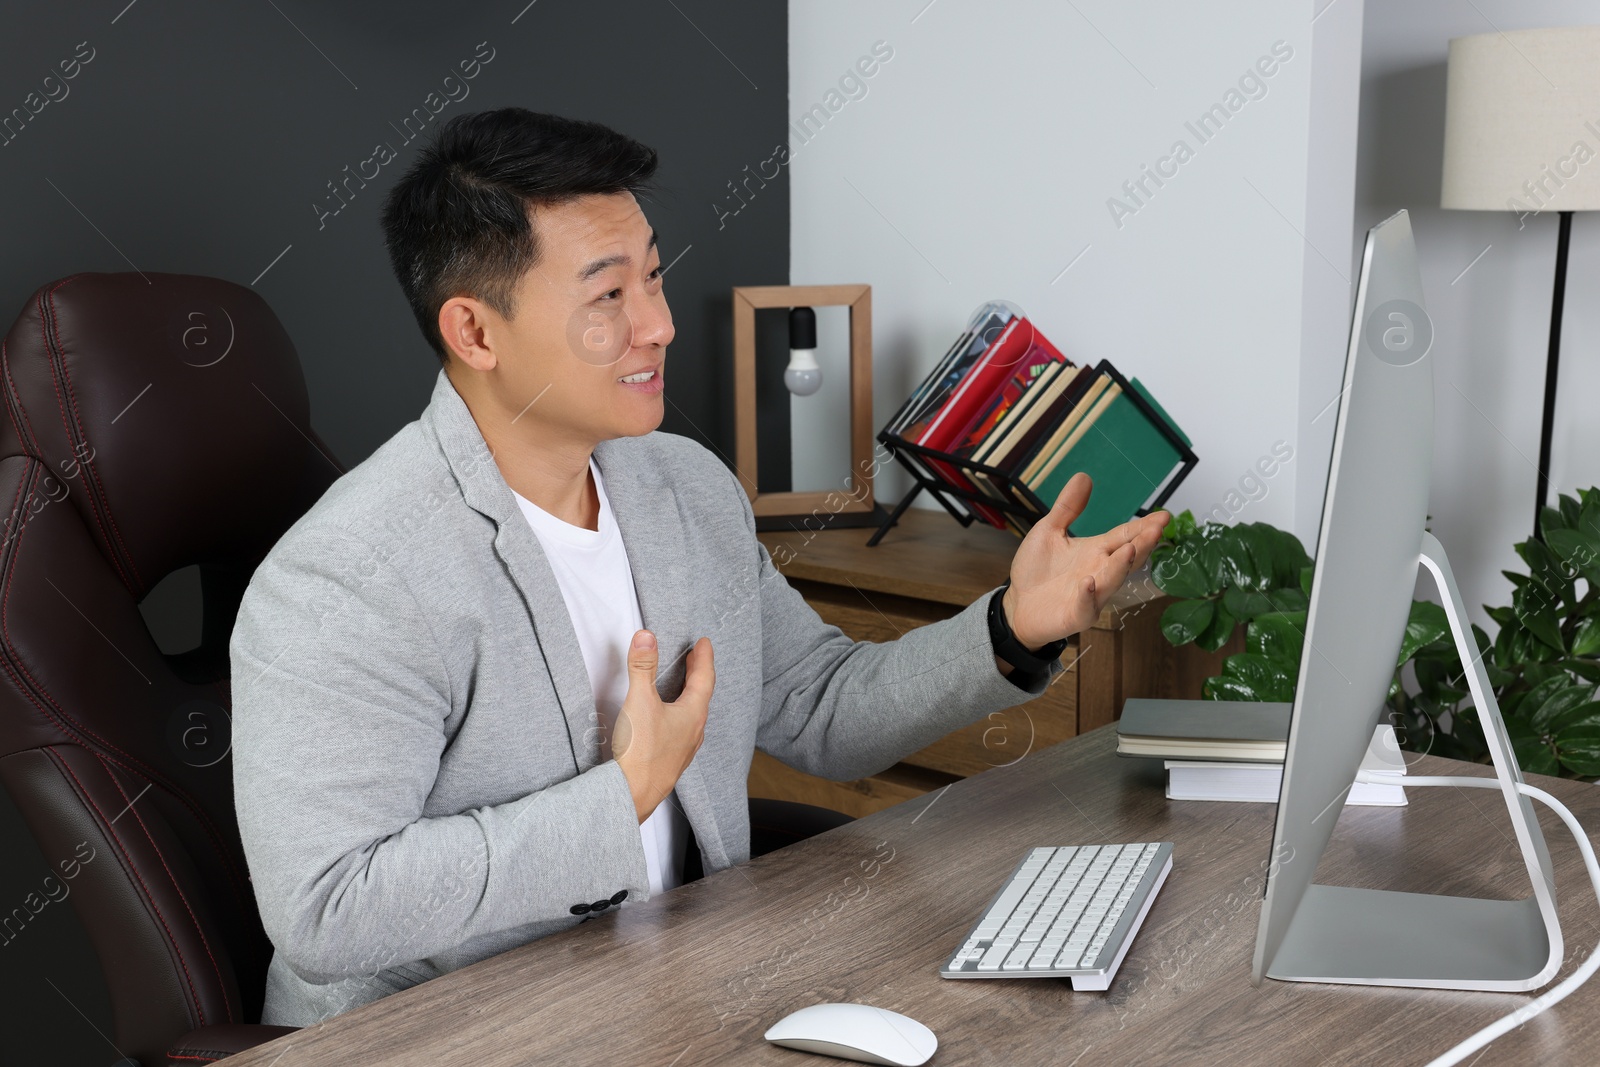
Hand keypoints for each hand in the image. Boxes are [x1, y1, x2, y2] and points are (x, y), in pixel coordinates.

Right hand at [613, 630, 713, 823]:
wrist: (633, 794)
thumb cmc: (641, 751)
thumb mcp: (639, 701)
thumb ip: (642, 667)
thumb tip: (646, 637)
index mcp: (693, 713)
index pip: (704, 678)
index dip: (704, 658)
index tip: (704, 643)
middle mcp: (694, 730)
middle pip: (701, 695)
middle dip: (698, 674)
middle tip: (696, 658)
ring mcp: (685, 747)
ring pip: (693, 715)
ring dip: (690, 695)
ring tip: (683, 685)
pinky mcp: (672, 759)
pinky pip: (683, 730)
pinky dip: (680, 714)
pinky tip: (670, 719)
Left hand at [1002, 472, 1168, 649]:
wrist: (1017, 605)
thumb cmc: (1036, 570)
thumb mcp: (1049, 531)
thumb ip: (1068, 507)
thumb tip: (1083, 476)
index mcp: (1096, 551)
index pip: (1125, 535)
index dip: (1143, 526)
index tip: (1164, 515)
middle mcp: (1099, 571)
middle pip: (1127, 557)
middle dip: (1142, 543)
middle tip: (1156, 528)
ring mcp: (1091, 595)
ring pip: (1111, 581)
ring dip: (1121, 567)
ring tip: (1130, 550)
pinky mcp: (1075, 615)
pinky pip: (1085, 606)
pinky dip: (1088, 596)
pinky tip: (1089, 582)